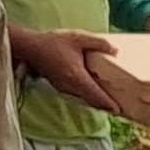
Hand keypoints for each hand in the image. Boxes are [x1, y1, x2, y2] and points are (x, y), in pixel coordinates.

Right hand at [10, 27, 125, 112]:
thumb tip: (116, 51)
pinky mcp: (60, 87)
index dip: (108, 105)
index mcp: (78, 77)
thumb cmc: (53, 43)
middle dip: (105, 106)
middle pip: (92, 102)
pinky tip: (92, 92)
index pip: (96, 96)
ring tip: (108, 102)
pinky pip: (77, 96)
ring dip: (96, 102)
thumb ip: (99, 43)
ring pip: (84, 100)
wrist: (30, 48)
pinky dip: (87, 97)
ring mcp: (64, 89)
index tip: (119, 111)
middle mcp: (71, 87)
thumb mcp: (78, 38)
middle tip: (118, 109)